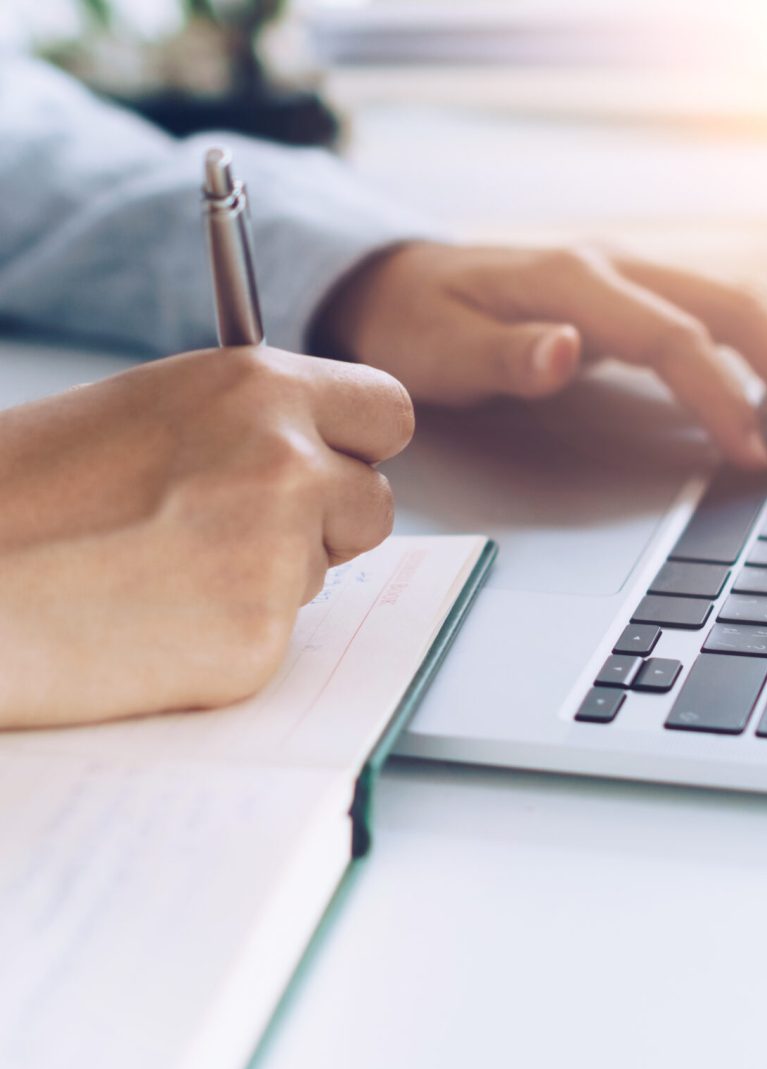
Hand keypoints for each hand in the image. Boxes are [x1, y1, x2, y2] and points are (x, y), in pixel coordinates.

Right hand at [0, 346, 411, 727]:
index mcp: (255, 386)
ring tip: (168, 576)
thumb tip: (312, 454)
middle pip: (375, 503)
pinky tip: (156, 627)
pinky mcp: (257, 641)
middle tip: (243, 535)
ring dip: (270, 579)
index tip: (332, 464)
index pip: (388, 412)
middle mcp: (285, 462)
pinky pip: (278, 639)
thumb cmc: (25, 495)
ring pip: (325, 575)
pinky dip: (231, 641)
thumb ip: (245, 426)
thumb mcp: (149, 414)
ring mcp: (277, 555)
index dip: (357, 446)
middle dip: (327, 522)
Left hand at [311, 241, 766, 469]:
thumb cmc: (414, 322)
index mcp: (570, 281)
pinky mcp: (624, 298)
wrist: (395, 284)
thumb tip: (568, 352)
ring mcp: (622, 277)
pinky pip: (706, 311)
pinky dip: (750, 342)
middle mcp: (609, 268)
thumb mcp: (440, 348)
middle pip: (726, 303)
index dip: (719, 394)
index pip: (672, 337)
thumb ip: (506, 355)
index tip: (748, 451)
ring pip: (727, 299)